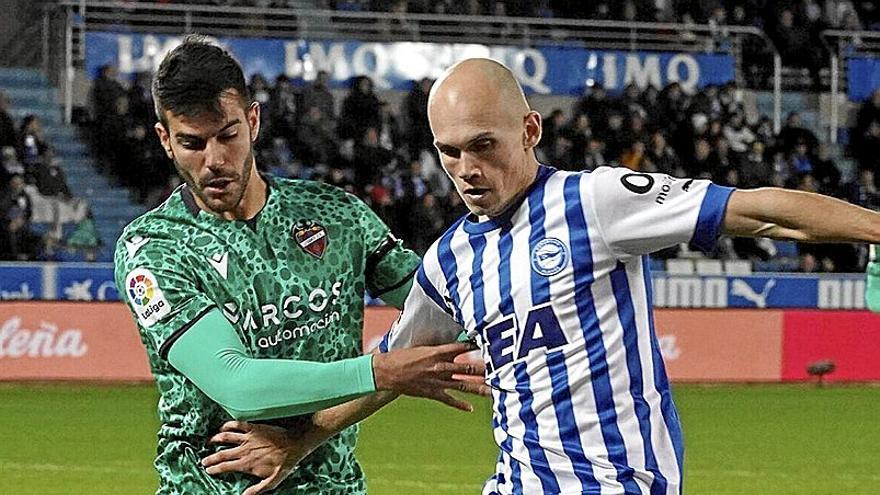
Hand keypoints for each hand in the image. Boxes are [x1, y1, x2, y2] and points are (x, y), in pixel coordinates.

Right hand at [202, 421, 310, 494]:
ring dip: (215, 439)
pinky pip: (237, 425)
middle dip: (211, 458)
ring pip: (226, 437)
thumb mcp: (272, 481)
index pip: (225, 467)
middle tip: (203, 460)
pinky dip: (228, 425)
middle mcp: (245, 450)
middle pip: (222, 454)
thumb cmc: (285, 463)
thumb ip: (257, 490)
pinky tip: (223, 427)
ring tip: (209, 442)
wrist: (295, 444)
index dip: (215, 469)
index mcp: (247, 464)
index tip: (208, 470)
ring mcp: (248, 438)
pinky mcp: (254, 428)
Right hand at [372, 342, 488, 411]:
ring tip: (494, 392)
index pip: (462, 347)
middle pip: (469, 368)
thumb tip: (450, 342)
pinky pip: (449, 400)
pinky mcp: (431, 393)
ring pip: (463, 385)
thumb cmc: (401, 356)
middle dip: (486, 369)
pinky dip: (460, 404)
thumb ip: (437, 347)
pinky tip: (470, 408)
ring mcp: (437, 381)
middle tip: (502, 370)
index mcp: (437, 352)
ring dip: (479, 389)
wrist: (385, 372)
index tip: (491, 345)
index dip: (477, 346)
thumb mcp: (421, 346)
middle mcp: (440, 366)